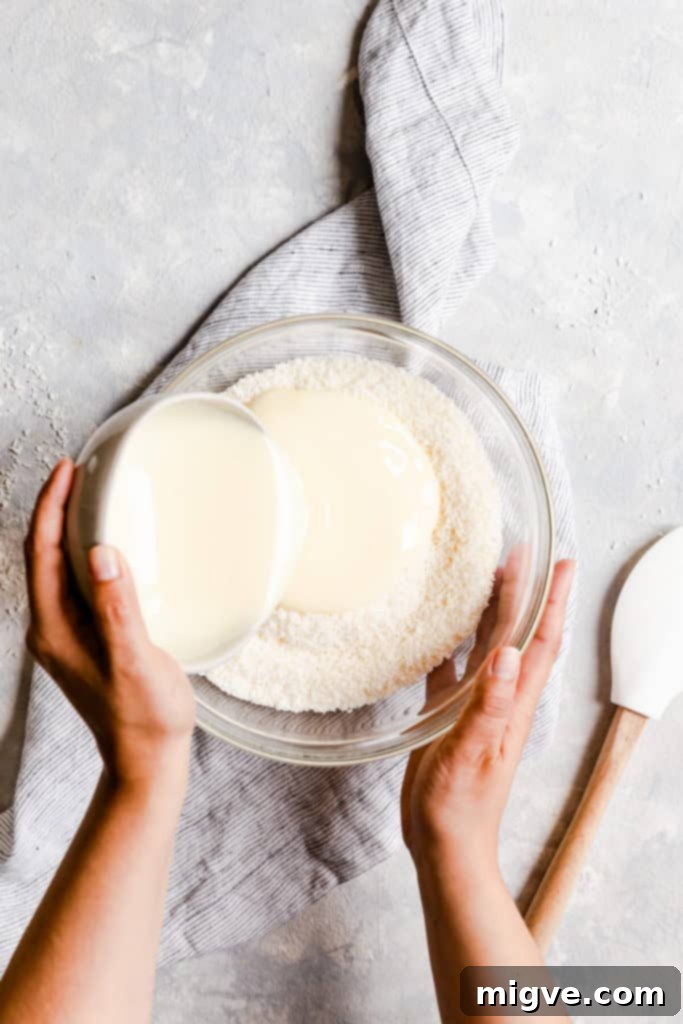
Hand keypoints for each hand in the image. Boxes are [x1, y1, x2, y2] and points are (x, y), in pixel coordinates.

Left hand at [24, 459, 195, 794]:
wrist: (146, 758)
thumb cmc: (144, 716)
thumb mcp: (135, 659)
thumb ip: (118, 607)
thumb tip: (102, 552)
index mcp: (54, 629)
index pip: (41, 553)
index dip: (51, 506)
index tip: (69, 470)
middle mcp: (51, 628)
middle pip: (42, 554)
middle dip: (56, 508)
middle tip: (81, 471)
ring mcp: (66, 633)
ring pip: (57, 566)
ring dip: (70, 528)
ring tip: (92, 496)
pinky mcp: (85, 637)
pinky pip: (76, 582)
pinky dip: (86, 553)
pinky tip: (109, 544)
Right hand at [402, 557, 574, 871]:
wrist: (446, 843)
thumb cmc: (460, 805)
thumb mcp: (473, 752)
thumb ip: (489, 705)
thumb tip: (508, 655)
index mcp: (514, 703)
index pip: (541, 642)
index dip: (552, 602)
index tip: (561, 564)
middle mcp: (502, 697)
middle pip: (520, 634)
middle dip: (527, 592)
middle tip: (523, 553)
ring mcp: (478, 705)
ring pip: (491, 645)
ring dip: (495, 611)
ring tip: (491, 575)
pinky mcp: (451, 715)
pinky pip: (455, 668)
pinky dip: (455, 643)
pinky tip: (443, 628)